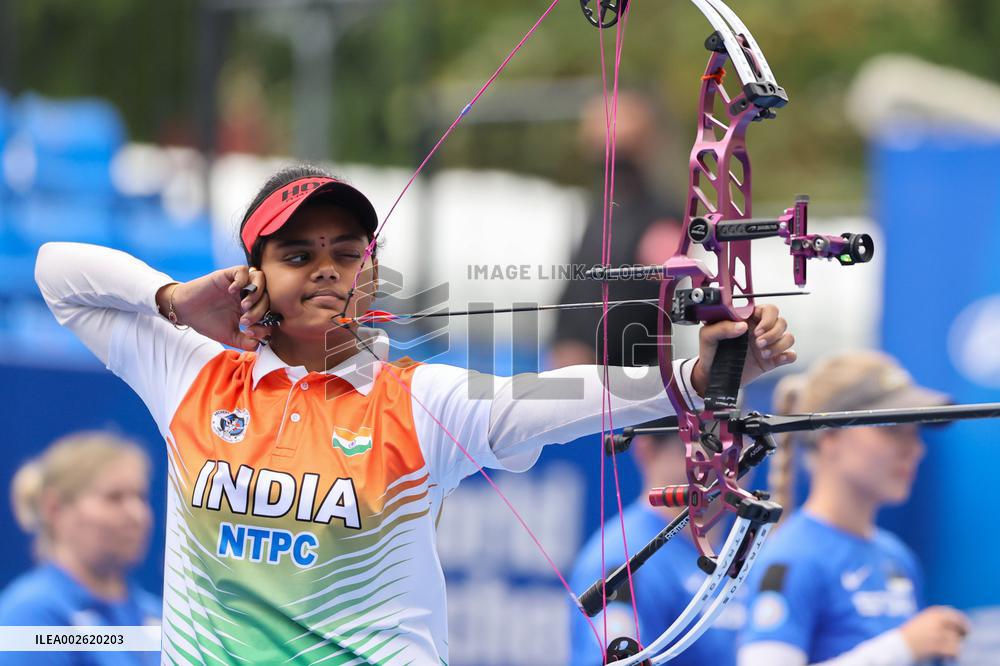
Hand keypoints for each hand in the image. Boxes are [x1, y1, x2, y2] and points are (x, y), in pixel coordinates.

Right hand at [156, 266, 271, 350]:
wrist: (185, 311)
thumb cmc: (207, 322)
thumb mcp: (229, 336)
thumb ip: (245, 341)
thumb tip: (260, 345)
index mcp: (251, 308)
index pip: (269, 311)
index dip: (266, 322)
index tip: (251, 332)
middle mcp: (247, 294)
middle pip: (267, 296)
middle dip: (259, 311)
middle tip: (244, 321)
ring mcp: (238, 284)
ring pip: (260, 278)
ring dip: (256, 293)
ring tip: (243, 306)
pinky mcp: (226, 275)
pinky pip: (242, 270)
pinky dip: (241, 280)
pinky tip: (232, 291)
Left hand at [691, 304, 795, 395]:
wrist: (713, 376)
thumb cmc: (710, 352)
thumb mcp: (708, 336)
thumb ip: (721, 327)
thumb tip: (742, 326)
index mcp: (748, 320)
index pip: (769, 310)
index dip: (768, 318)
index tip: (757, 331)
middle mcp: (760, 330)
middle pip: (781, 322)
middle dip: (773, 333)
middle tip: (758, 343)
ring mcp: (768, 345)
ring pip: (789, 337)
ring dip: (779, 345)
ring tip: (763, 354)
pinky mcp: (772, 360)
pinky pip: (791, 354)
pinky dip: (788, 356)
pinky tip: (775, 359)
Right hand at [899, 606, 968, 659]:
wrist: (899, 645)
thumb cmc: (910, 635)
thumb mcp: (924, 621)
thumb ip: (939, 620)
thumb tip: (960, 625)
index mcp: (934, 612)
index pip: (956, 616)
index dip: (963, 624)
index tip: (966, 631)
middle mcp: (937, 620)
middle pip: (960, 628)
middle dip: (962, 635)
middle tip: (961, 641)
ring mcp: (938, 633)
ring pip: (957, 641)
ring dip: (955, 647)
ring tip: (947, 652)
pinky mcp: (938, 646)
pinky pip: (955, 651)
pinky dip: (953, 655)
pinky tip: (946, 657)